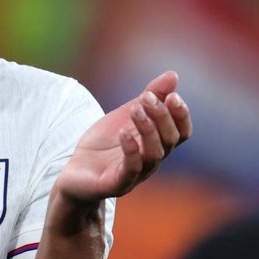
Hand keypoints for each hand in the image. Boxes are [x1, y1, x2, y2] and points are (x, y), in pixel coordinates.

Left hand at [56, 71, 191, 203]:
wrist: (76, 170)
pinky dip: (131, 150)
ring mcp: (136, 174)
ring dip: (148, 129)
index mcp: (157, 144)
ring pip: (154, 155)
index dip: (181, 115)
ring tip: (135, 109)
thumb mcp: (127, 113)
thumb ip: (150, 95)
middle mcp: (152, 161)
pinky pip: (130, 169)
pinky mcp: (116, 183)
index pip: (182, 132)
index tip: (172, 95)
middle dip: (161, 116)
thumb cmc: (105, 143)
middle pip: (170, 140)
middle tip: (146, 98)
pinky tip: (123, 133)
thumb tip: (173, 75)